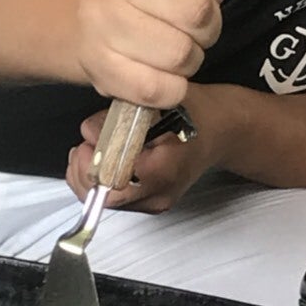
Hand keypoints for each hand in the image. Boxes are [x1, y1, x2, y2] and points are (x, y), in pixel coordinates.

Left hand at [67, 96, 219, 212]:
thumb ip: (119, 116)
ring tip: (91, 151)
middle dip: (85, 174)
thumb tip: (87, 131)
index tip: (86, 143)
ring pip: (108, 202)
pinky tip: (102, 161)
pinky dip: (102, 182)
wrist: (222, 131)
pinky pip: (118, 200)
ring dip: (91, 178)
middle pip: (106, 199)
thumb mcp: (156, 102)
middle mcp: (160, 193)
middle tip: (83, 146)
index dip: (90, 168)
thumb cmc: (194, 112)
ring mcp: (157, 203)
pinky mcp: (153, 203)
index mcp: (163, 169)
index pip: (113, 185)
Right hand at [75, 0, 250, 110]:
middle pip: (199, 13)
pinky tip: (164, 72)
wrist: (83, 8)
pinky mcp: (98, 66)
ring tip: (178, 43)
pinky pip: (157, 89)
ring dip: (191, 56)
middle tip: (193, 20)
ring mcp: (97, 20)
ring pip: (182, 54)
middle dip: (209, 23)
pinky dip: (172, 87)